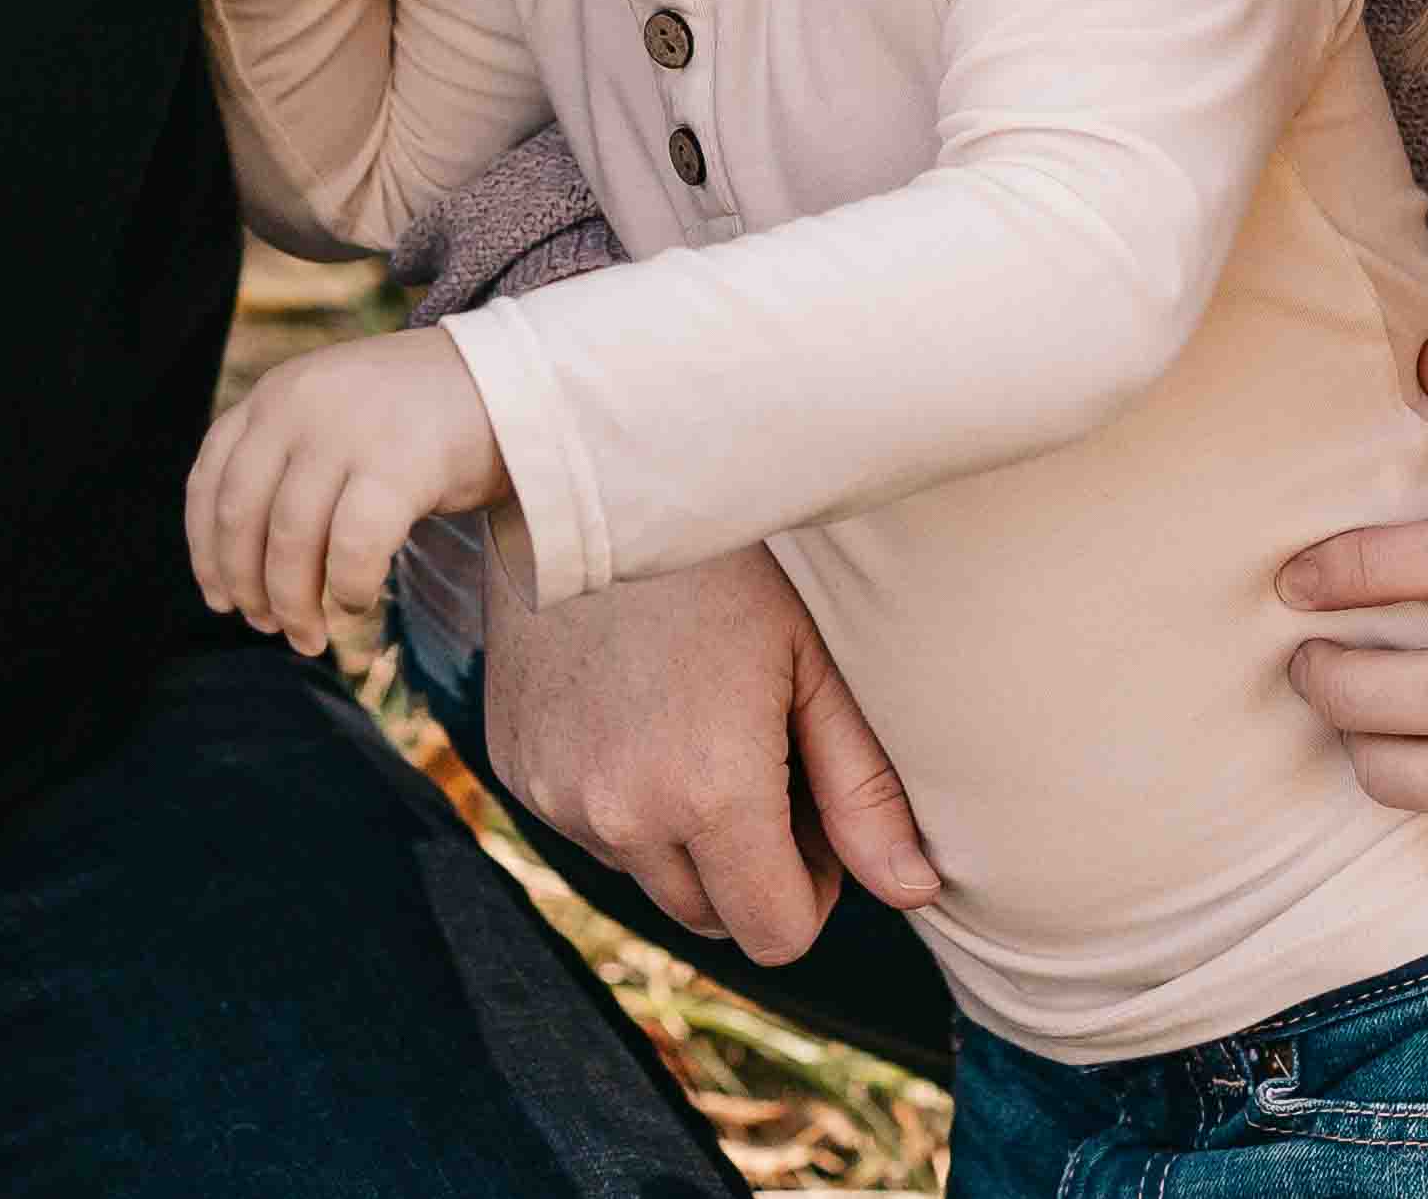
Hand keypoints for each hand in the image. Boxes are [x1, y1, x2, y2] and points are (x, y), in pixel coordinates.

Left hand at [189, 327, 508, 640]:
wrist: (512, 383)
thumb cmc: (420, 418)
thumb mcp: (334, 415)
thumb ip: (287, 462)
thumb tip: (242, 572)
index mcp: (276, 393)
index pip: (211, 479)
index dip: (205, 550)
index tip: (218, 598)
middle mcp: (301, 403)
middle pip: (243, 517)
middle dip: (248, 586)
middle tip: (265, 628)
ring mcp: (349, 429)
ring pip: (290, 540)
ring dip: (293, 603)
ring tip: (308, 637)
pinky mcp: (399, 461)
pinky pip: (353, 549)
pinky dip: (346, 589)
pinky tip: (355, 603)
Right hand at [479, 539, 941, 965]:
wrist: (586, 491)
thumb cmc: (724, 568)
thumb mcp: (810, 666)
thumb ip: (864, 791)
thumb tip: (915, 894)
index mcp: (710, 794)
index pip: (776, 936)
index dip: (813, 891)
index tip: (816, 819)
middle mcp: (622, 815)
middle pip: (710, 919)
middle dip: (750, 870)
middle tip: (765, 766)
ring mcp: (557, 797)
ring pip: (647, 878)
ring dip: (683, 839)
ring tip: (699, 729)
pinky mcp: (513, 772)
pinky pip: (586, 831)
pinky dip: (620, 801)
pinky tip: (637, 713)